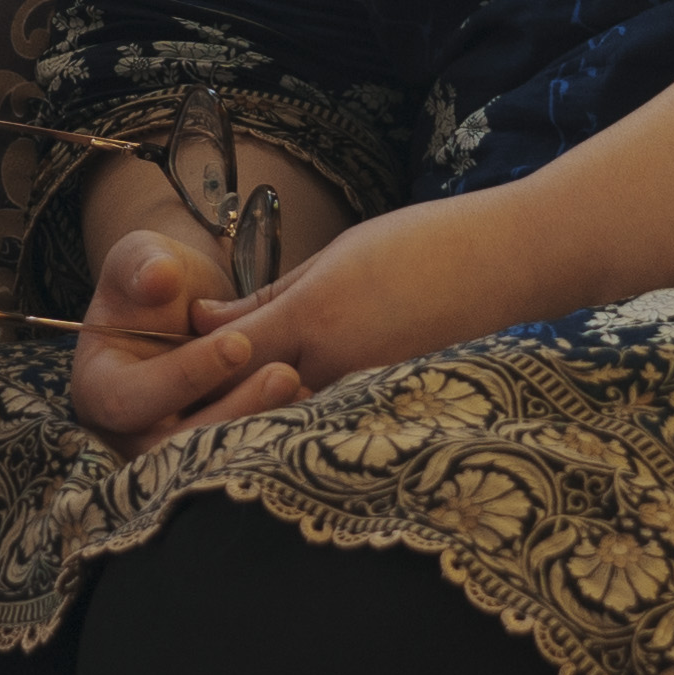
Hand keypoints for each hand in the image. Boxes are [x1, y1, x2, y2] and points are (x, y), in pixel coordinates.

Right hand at [70, 222, 290, 442]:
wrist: (187, 308)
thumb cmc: (157, 280)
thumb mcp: (143, 257)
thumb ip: (142, 263)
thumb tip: (157, 279)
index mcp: (96, 389)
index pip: (131, 399)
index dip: (183, 376)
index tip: (239, 343)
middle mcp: (125, 434)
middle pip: (170, 449)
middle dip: (230, 413)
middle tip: (285, 375)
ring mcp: (165, 455)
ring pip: (208, 464)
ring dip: (257, 431)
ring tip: (302, 388)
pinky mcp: (204, 460)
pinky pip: (234, 461)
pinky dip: (270, 437)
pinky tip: (308, 407)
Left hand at [125, 193, 542, 434]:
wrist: (513, 262)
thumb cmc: (423, 247)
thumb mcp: (335, 260)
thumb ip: (271, 299)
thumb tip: (205, 322)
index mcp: (313, 321)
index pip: (224, 359)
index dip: (187, 367)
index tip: (160, 369)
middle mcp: (334, 367)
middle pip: (247, 404)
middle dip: (210, 410)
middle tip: (176, 410)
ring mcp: (363, 394)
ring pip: (285, 422)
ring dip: (251, 422)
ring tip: (222, 418)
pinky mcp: (388, 407)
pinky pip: (326, 427)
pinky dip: (297, 427)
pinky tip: (284, 422)